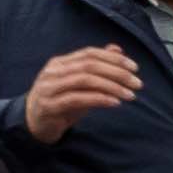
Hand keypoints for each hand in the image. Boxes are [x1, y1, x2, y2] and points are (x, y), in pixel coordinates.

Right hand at [15, 46, 140, 140]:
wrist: (35, 123)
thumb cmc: (62, 101)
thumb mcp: (81, 83)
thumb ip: (97, 67)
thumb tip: (117, 49)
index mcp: (61, 62)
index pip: (90, 53)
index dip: (114, 59)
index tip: (135, 68)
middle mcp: (53, 72)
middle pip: (89, 65)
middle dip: (117, 73)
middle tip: (137, 83)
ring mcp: (49, 88)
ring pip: (84, 80)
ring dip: (112, 86)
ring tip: (130, 95)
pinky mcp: (49, 106)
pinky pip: (77, 99)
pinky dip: (99, 99)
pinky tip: (115, 103)